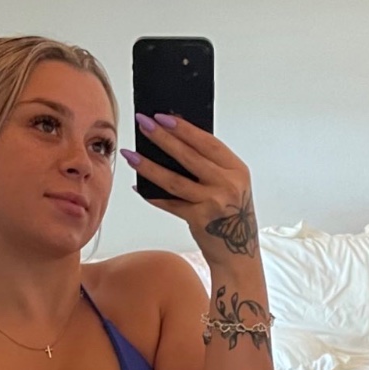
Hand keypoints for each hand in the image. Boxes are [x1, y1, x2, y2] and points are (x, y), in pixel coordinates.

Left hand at [121, 114, 259, 261]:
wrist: (238, 254)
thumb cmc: (230, 215)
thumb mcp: (230, 184)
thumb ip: (210, 165)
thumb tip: (174, 140)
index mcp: (237, 169)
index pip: (207, 142)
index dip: (184, 128)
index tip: (162, 116)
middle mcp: (228, 184)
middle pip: (189, 156)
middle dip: (163, 138)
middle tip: (143, 124)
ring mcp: (214, 203)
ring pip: (174, 180)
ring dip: (149, 166)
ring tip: (130, 154)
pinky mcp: (199, 220)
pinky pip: (170, 204)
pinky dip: (152, 196)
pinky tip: (137, 186)